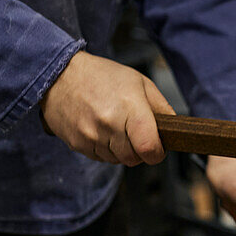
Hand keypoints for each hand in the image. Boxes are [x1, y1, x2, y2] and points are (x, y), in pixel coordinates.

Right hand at [40, 51, 174, 164]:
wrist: (60, 75)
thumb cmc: (102, 76)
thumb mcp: (139, 82)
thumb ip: (161, 107)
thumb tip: (174, 130)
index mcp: (129, 107)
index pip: (149, 148)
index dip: (157, 153)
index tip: (157, 148)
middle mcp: (109, 123)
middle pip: (134, 158)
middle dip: (138, 150)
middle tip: (133, 132)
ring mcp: (91, 135)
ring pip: (117, 160)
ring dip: (120, 150)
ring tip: (114, 126)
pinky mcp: (77, 144)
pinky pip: (100, 158)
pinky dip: (104, 149)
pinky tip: (100, 129)